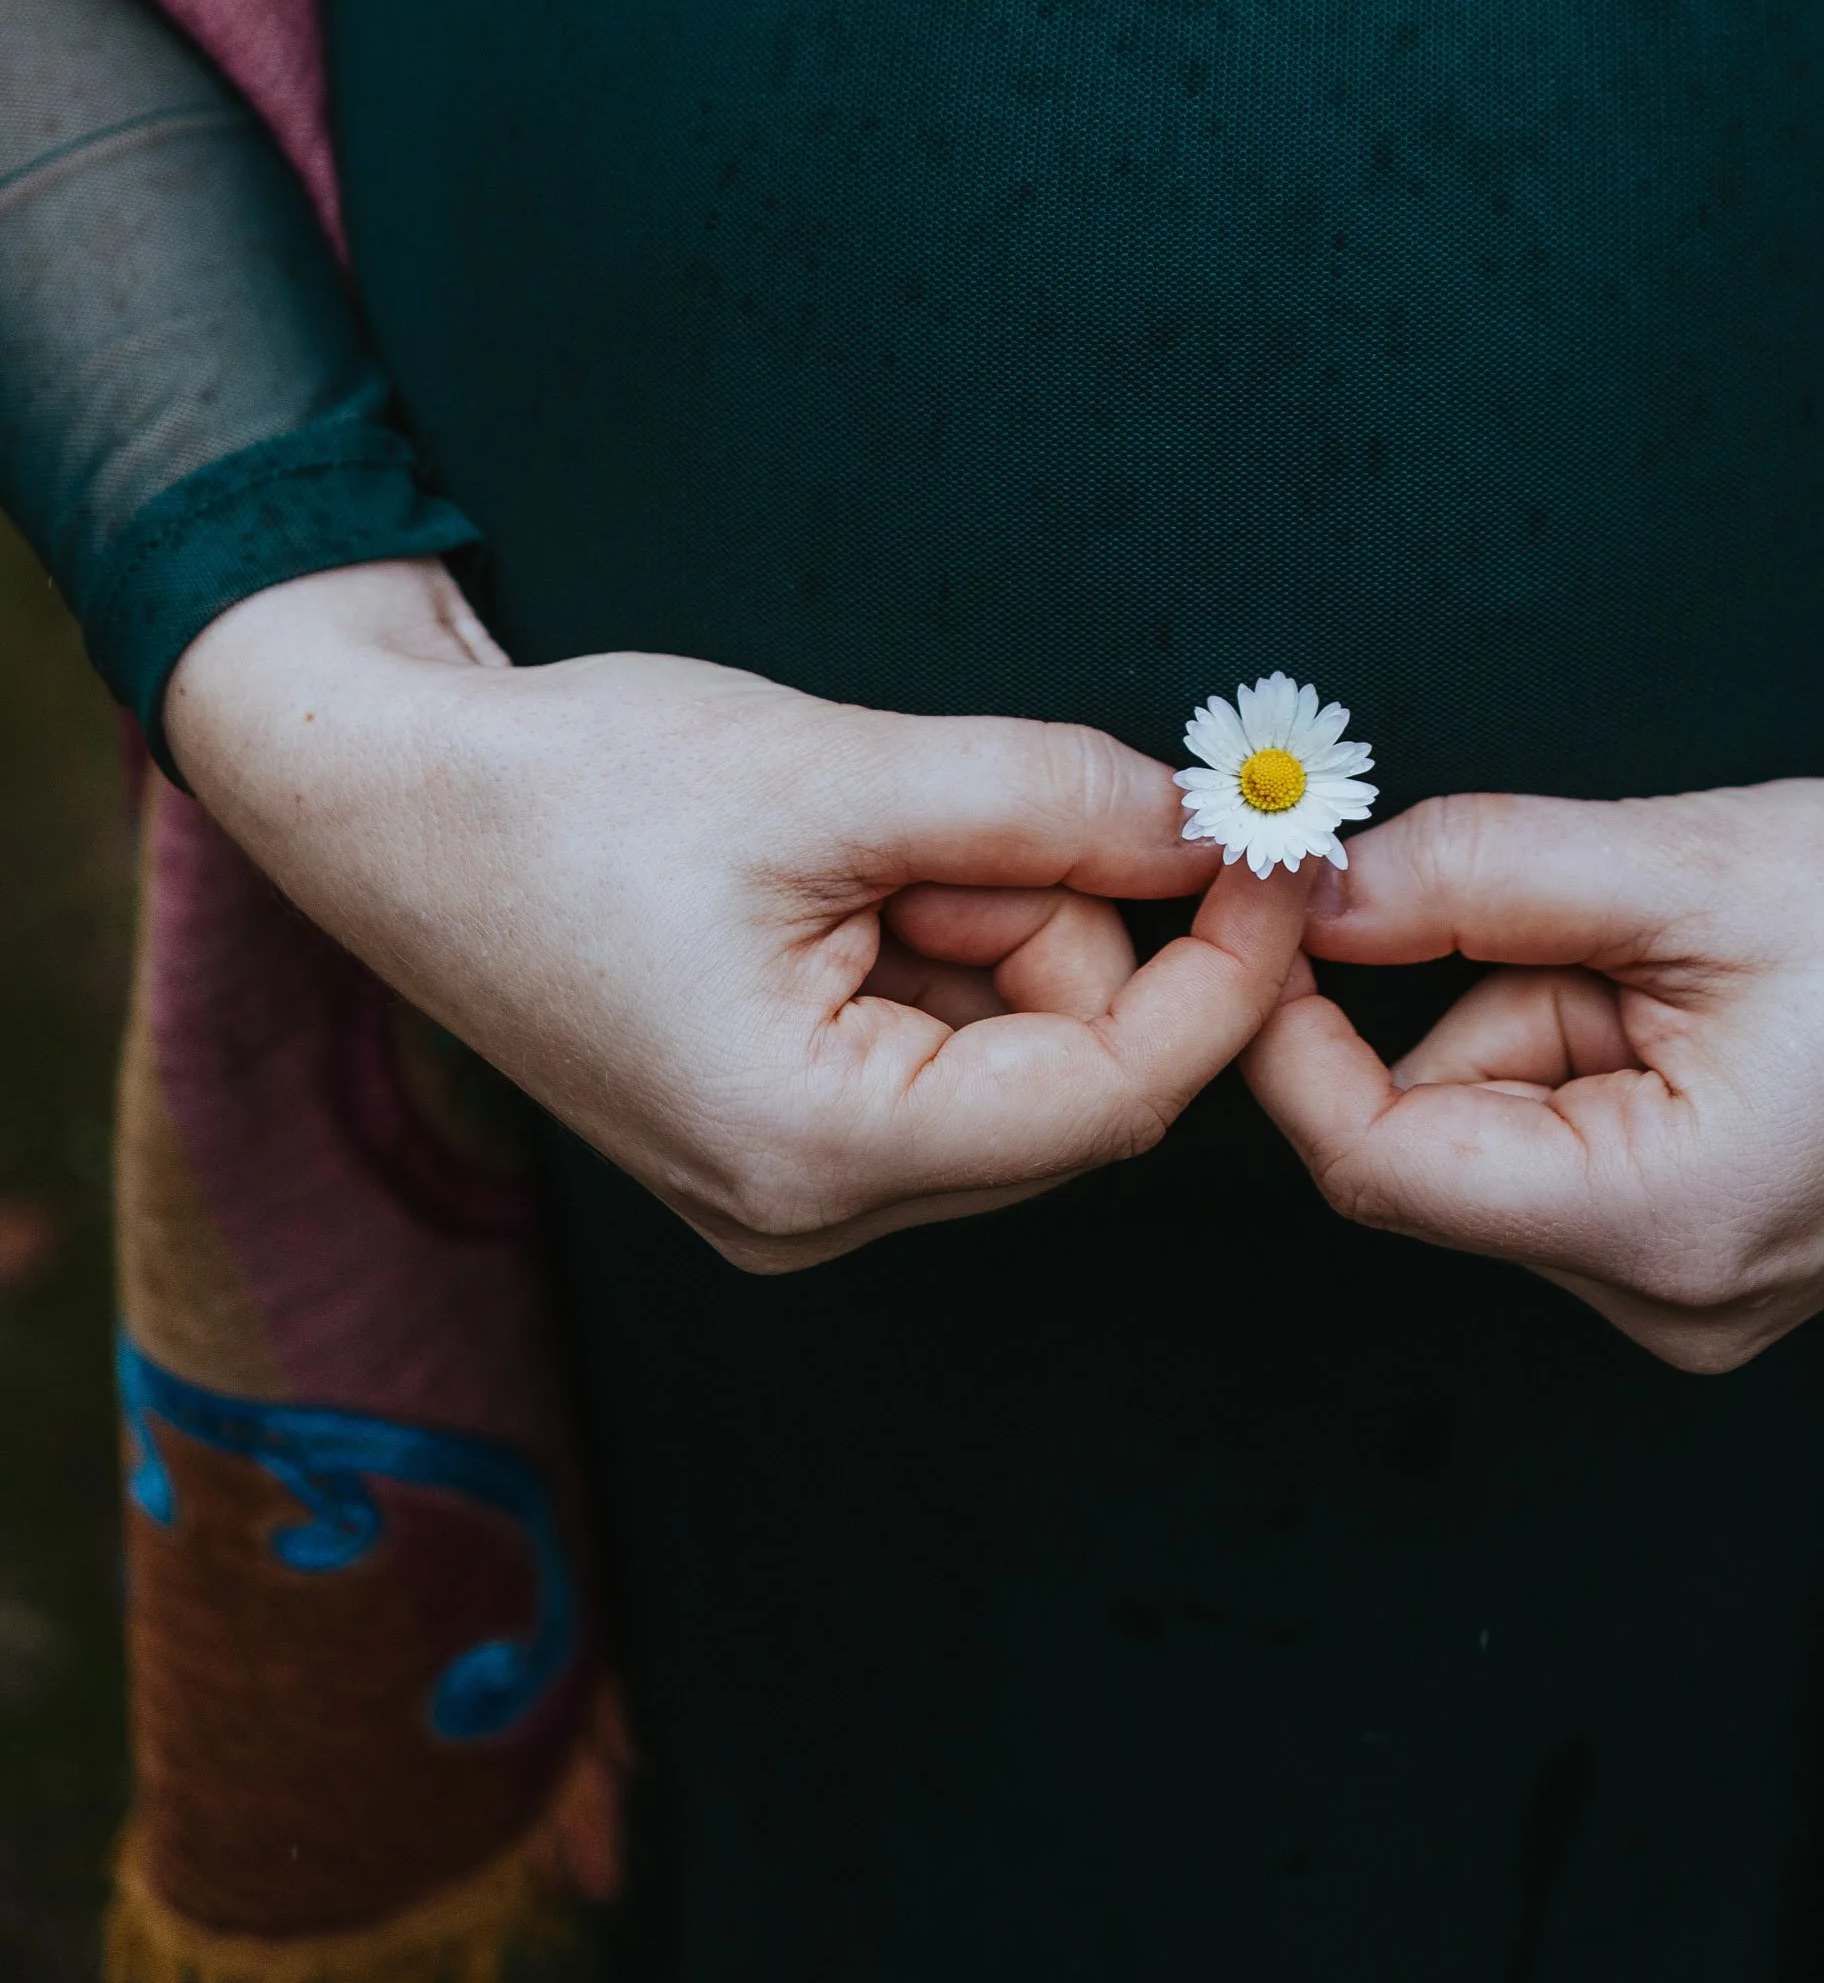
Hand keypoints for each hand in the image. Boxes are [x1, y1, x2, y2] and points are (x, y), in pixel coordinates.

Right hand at [165, 560, 1305, 1270]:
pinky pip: (940, 1036)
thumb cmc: (571, 787)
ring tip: (851, 825)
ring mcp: (790, 1183)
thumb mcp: (833, 770)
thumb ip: (1043, 798)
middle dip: (1061, 910)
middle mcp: (807, 1211)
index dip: (1219, 969)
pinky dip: (937, 929)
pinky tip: (835, 862)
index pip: (1106, 1098)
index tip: (1276, 846)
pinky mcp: (779, 1127)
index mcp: (810, 1156)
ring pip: (1009, 1041)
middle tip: (960, 794)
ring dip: (990, 907)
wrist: (388, 796)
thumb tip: (1215, 821)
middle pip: (1065, 1070)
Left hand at [1245, 778, 1823, 1369]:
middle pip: (1444, 1136)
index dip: (1295, 1033)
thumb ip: (1483, 875)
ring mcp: (1694, 1301)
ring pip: (1504, 1126)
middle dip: (1477, 988)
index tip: (1274, 904)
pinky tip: (1714, 992)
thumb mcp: (1693, 862)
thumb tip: (1311, 893)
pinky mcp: (1709, 1260)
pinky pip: (1571, 1140)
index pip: (1381, 1162)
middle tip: (1601, 890)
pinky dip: (1595, 1043)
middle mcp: (1672, 1308)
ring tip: (1698, 945)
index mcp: (1668, 1230)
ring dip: (1548, 1007)